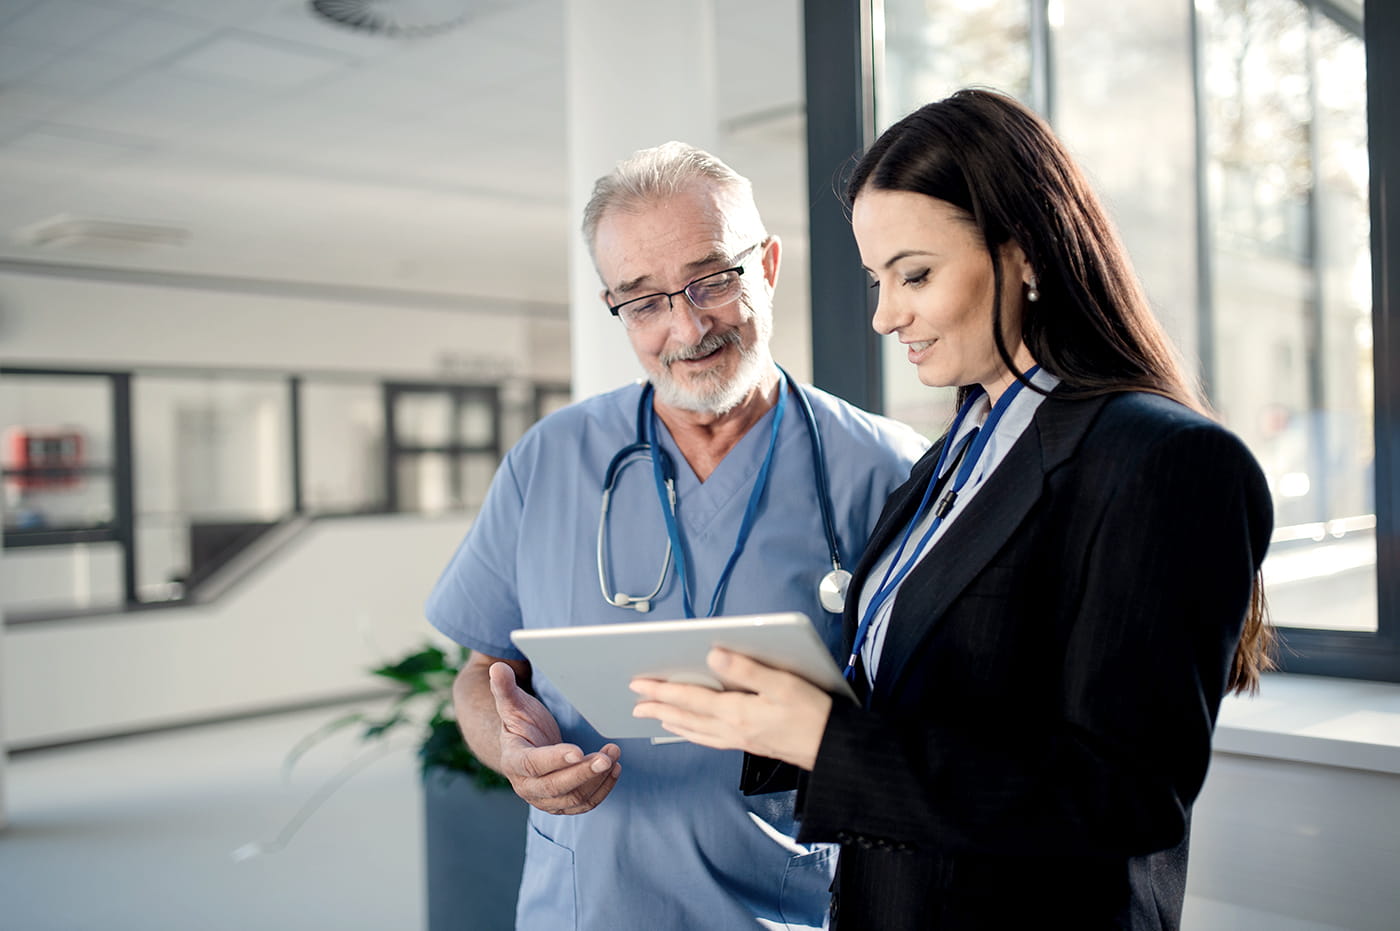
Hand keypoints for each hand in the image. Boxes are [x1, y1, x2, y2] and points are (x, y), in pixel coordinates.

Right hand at [489, 662, 620, 813]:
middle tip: (606, 757)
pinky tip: (614, 770)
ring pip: (573, 798)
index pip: (533, 764)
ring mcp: (543, 798)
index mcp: (513, 760)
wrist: (524, 748)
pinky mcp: (561, 804)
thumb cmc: (521, 723)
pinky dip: (601, 790)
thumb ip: (504, 688)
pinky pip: (583, 804)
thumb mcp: (513, 705)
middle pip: (555, 786)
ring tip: (613, 756)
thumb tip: (498, 668)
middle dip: (583, 773)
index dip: (555, 759)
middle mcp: (526, 785)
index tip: (578, 750)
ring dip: (596, 780)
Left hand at [629, 648, 832, 769]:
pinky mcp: (748, 744)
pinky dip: (692, 734)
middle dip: (658, 708)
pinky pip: (709, 739)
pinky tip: (690, 731)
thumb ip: (746, 669)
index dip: (662, 690)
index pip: (689, 698)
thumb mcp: (782, 683)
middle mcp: (732, 729)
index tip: (639, 683)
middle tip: (635, 702)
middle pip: (686, 717)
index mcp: (736, 711)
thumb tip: (712, 654)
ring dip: (672, 722)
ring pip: (695, 731)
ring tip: (655, 717)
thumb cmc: (813, 714)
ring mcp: (739, 740)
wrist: (833, 749)